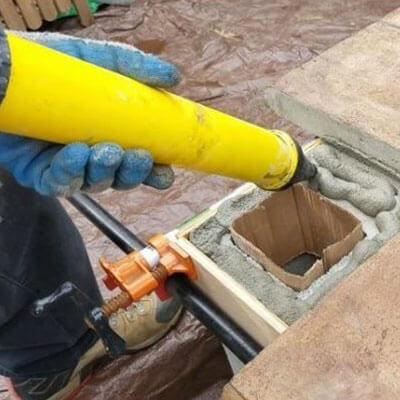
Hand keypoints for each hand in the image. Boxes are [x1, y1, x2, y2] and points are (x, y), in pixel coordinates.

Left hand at [0, 32, 179, 195]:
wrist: (1, 73)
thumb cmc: (49, 68)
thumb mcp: (95, 60)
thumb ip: (134, 67)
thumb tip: (174, 77)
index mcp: (110, 135)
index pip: (139, 162)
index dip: (154, 172)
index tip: (165, 170)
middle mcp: (92, 155)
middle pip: (120, 179)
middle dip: (133, 174)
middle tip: (138, 156)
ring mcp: (68, 166)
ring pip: (95, 184)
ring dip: (105, 172)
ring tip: (106, 151)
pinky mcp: (41, 174)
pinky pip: (61, 184)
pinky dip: (71, 172)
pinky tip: (77, 153)